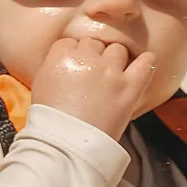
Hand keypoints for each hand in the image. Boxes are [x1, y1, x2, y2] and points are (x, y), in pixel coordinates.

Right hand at [29, 37, 155, 139]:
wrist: (66, 144)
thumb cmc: (49, 119)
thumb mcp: (40, 84)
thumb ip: (54, 64)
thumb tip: (66, 58)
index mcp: (61, 56)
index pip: (70, 41)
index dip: (73, 53)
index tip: (74, 65)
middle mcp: (87, 58)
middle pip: (94, 43)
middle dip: (93, 56)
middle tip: (91, 73)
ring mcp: (111, 72)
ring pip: (117, 49)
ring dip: (114, 59)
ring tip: (112, 75)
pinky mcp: (130, 87)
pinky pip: (146, 63)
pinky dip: (146, 62)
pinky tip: (142, 64)